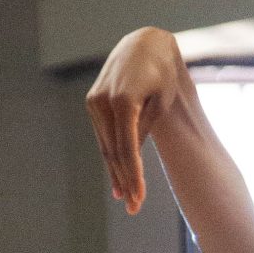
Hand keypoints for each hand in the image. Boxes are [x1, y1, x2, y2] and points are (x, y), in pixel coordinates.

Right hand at [87, 27, 185, 214]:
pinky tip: (119, 179)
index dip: (133, 176)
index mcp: (123, 100)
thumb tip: (130, 161)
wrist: (144, 45)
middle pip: (115, 151)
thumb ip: (144, 132)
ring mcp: (94, 100)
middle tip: (135, 207)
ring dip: (117, 173)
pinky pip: (104, 136)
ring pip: (107, 146)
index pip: (127, 148)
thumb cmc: (161, 75)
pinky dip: (112, 157)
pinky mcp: (92, 102)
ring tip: (128, 199)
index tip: (138, 198)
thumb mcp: (161, 103)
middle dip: (126, 181)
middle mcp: (104, 100)